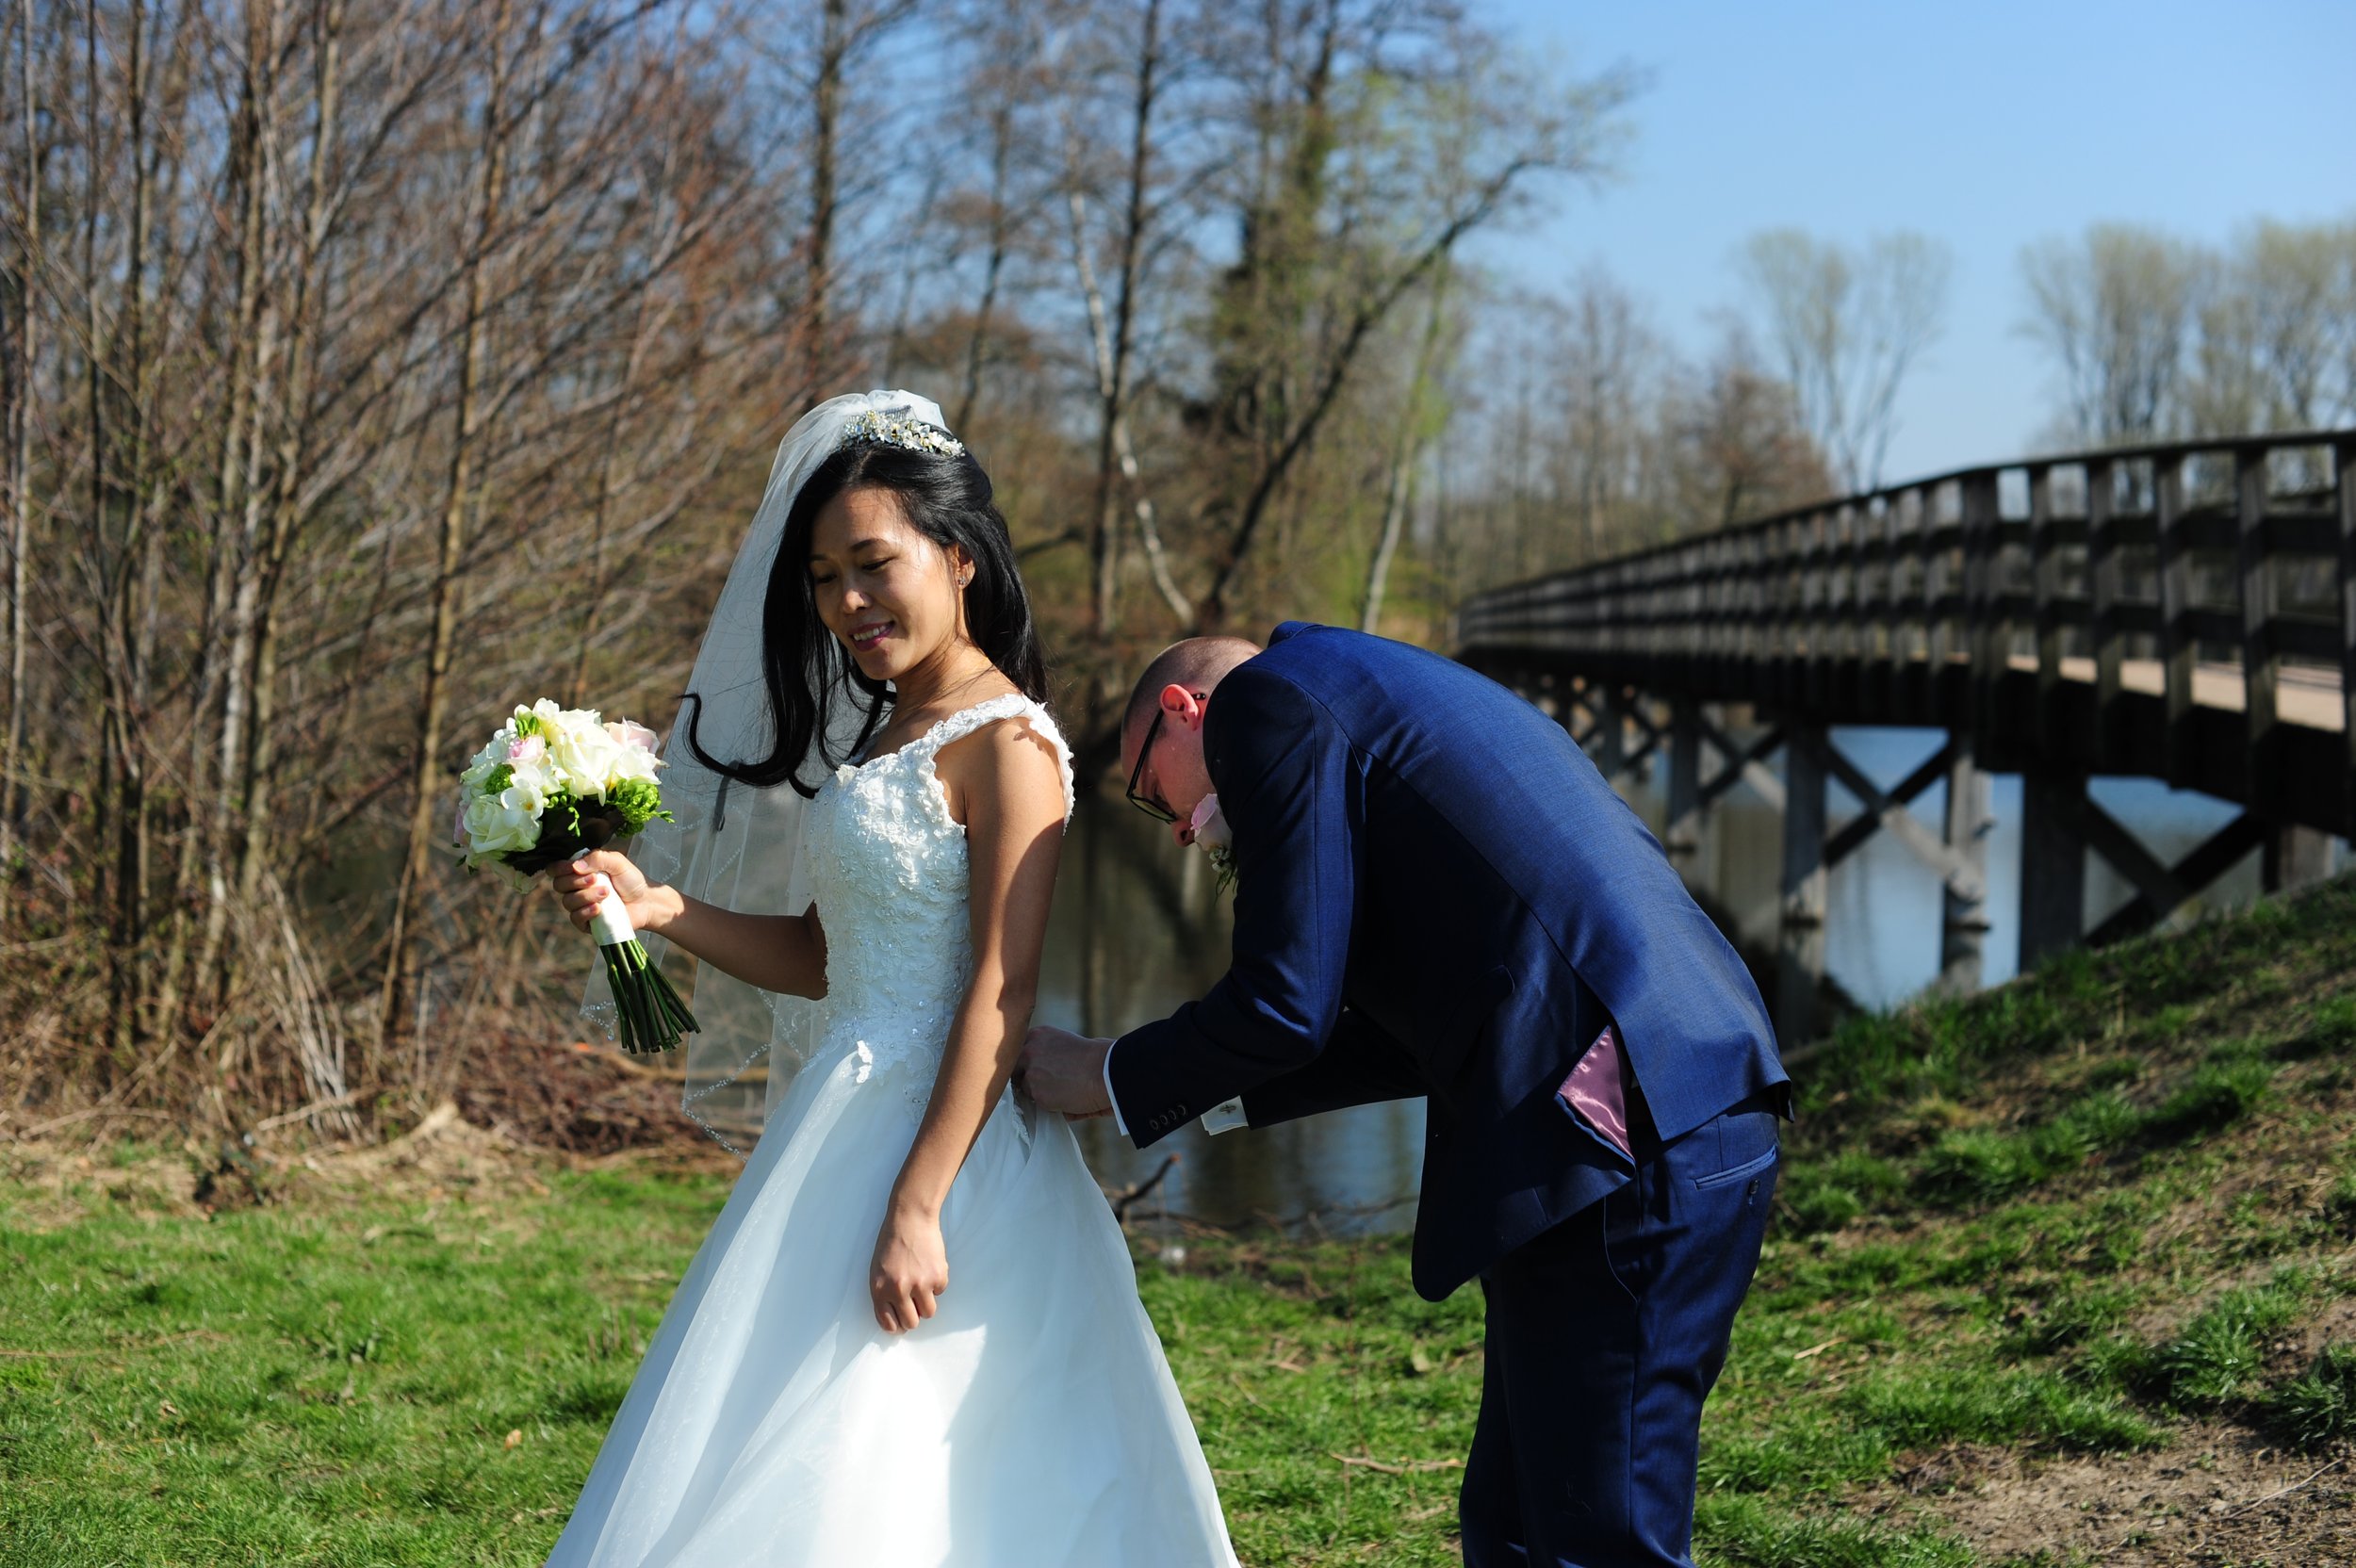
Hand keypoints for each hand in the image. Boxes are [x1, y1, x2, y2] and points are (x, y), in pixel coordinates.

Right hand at [552, 849, 667, 935]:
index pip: (555, 869)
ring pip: (568, 902)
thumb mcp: (617, 862)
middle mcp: (576, 888)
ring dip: (586, 896)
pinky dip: (586, 912)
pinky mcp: (586, 922)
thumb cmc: (630, 880)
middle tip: (596, 879)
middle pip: (559, 885)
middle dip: (576, 882)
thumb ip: (598, 858)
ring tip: (607, 893)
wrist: (646, 901)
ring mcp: (580, 906)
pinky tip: (599, 909)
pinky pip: (576, 918)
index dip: (559, 868)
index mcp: (579, 871)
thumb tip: (575, 865)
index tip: (573, 867)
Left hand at [869, 1203, 947, 1334]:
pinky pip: (940, 1292)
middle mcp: (899, 1290)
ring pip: (928, 1313)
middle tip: (914, 1305)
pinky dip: (936, 1283)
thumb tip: (895, 1316)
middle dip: (913, 1317)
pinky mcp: (938, 1277)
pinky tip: (929, 1267)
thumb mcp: (877, 1270)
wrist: (910, 1218)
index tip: (900, 1323)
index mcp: (879, 1290)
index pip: (888, 1323)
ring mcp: (920, 1284)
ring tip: (922, 1286)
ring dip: (926, 1303)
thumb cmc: (891, 1241)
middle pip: (910, 1323)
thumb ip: (884, 1294)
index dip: (896, 1325)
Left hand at [1018, 1025, 1114, 1117]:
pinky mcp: (1036, 1093)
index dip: (1028, 1064)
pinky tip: (1067, 1099)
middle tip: (1046, 1083)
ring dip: (1039, 1092)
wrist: (1107, 1071)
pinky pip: (1038, 1103)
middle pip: (1014, 1069)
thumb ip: (1047, 1052)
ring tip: (1063, 1091)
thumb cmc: (1096, 1058)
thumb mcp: (1065, 1042)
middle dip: (1025, 1077)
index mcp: (1037, 1035)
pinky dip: (1050, 1105)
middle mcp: (1028, 1051)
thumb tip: (1039, 1071)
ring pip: (1025, 1088)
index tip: (1039, 1070)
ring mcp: (1030, 1073)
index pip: (1019, 1052)